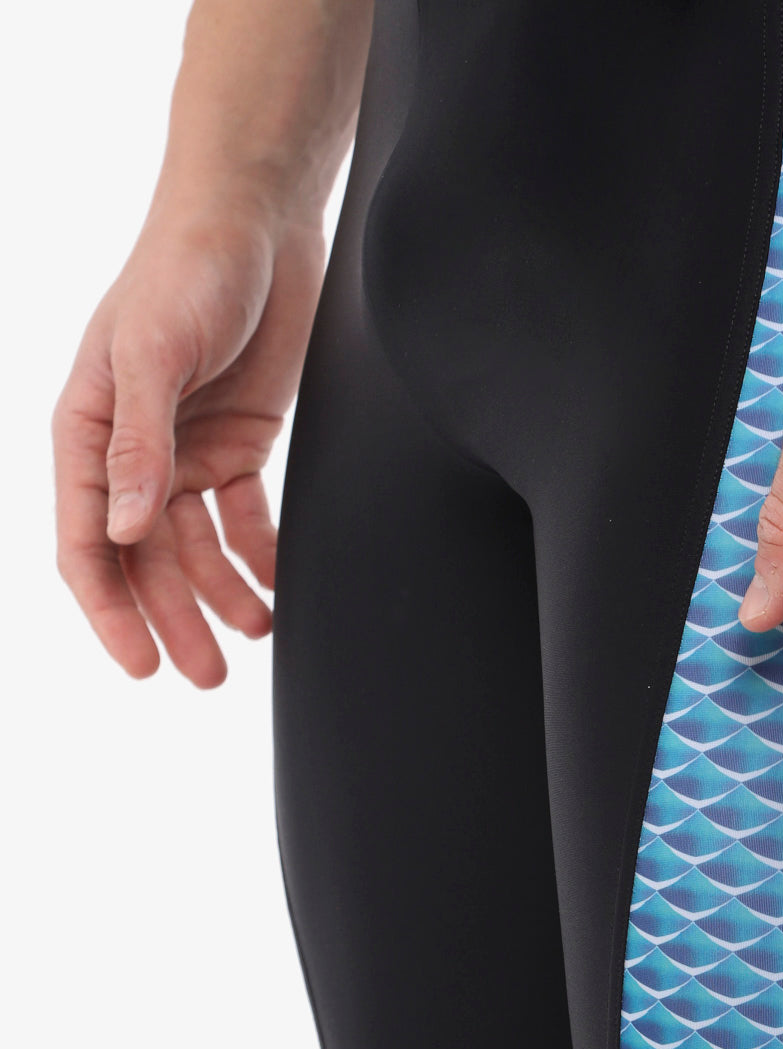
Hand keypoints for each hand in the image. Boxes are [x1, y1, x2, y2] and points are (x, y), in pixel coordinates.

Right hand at [52, 199, 324, 686]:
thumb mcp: (154, 354)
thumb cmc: (186, 268)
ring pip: (198, 548)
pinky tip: (278, 587)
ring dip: (223, 596)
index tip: (142, 664)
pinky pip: (244, 517)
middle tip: (208, 677)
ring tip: (256, 635)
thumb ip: (137, 444)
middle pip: (147, 559)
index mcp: (89, 432)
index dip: (110, 610)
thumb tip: (119, 531)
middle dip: (176, 619)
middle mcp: (132, 451)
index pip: (86, 542)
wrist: (258, 219)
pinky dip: (260, 555)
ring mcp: (186, 450)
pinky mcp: (239, 443)